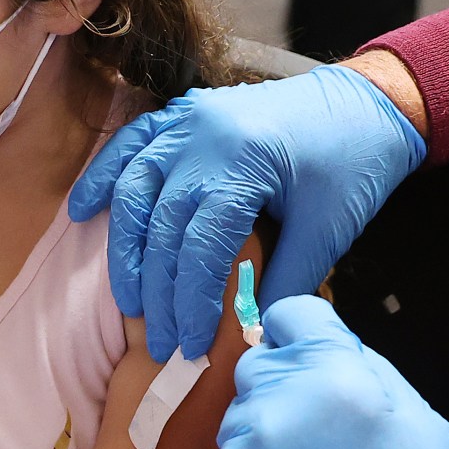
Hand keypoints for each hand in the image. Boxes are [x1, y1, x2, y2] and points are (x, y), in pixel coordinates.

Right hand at [68, 63, 423, 360]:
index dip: (192, 302)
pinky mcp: (184, 115)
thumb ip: (285, 281)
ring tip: (128, 304)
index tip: (191, 346)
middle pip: (161, 226)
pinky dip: (103, 178)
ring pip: (134, 190)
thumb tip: (248, 335)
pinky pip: (130, 145)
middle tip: (161, 343)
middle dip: (158, 293)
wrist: (366, 102)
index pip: (201, 246)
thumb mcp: (328, 230)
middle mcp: (205, 135)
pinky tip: (81, 212)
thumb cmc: (354, 164)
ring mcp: (189, 121)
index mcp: (245, 161)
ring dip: (124, 251)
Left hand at [199, 296, 448, 448]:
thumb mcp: (422, 426)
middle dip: (285, 385)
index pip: (292, 314)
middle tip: (319, 432)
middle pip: (260, 363)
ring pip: (240, 415)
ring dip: (265, 432)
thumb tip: (333, 344)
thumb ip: (370, 370)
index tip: (310, 352)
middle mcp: (279, 404)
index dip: (303, 332)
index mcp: (336, 378)